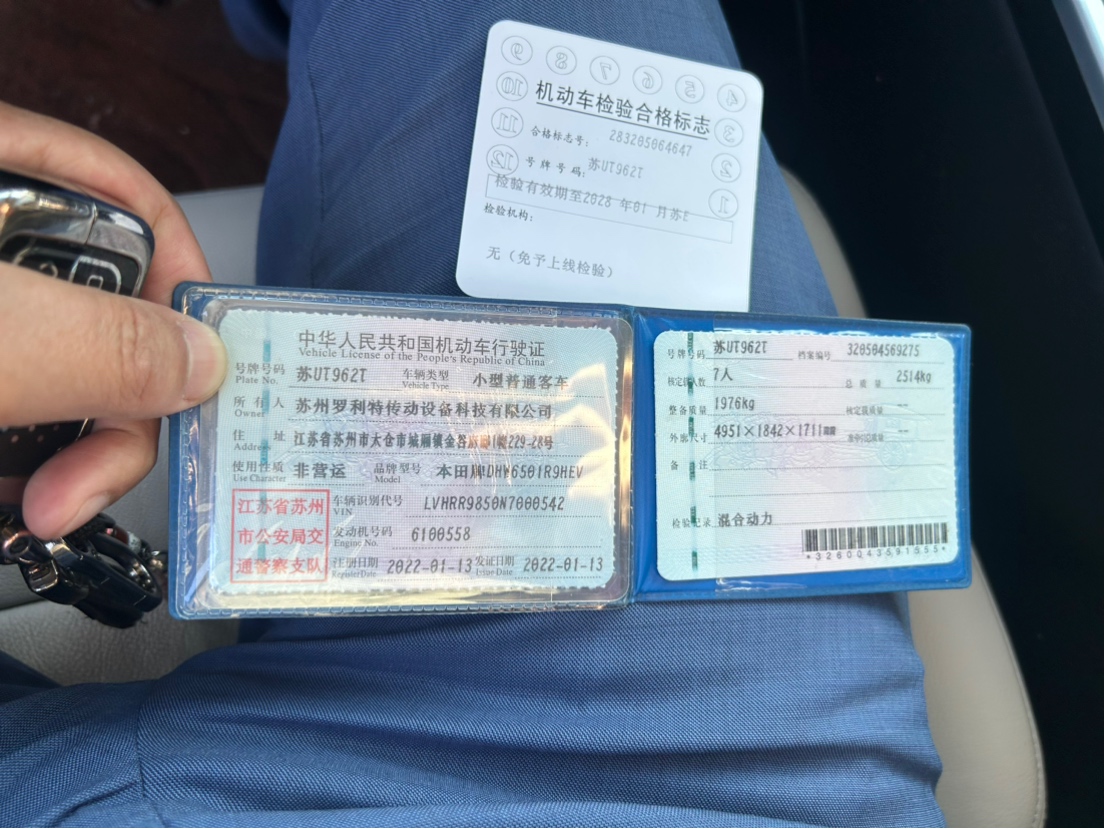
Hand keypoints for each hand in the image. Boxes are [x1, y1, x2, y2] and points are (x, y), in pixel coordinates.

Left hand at [0, 102, 226, 537]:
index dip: (186, 290)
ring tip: (30, 511)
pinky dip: (12, 463)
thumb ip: (104, 345)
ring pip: (55, 374)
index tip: (196, 381)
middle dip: (111, 411)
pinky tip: (3, 501)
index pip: (136, 205)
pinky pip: (11, 409)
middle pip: (103, 309)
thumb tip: (206, 362)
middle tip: (81, 487)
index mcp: (1, 172)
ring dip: (60, 454)